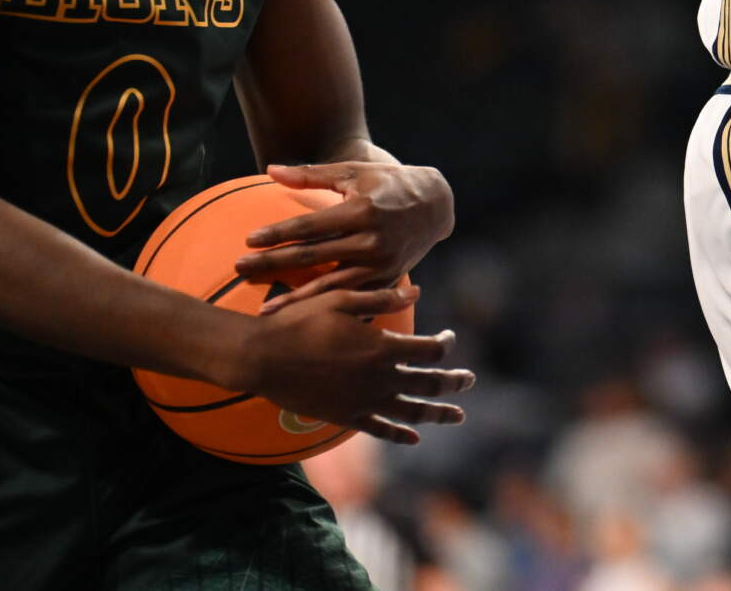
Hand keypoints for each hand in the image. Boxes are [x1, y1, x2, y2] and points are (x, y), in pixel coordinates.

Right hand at [236, 283, 474, 445]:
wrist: (261, 357)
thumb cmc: (299, 321)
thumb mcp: (341, 300)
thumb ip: (382, 298)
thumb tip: (418, 292)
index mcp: (382, 348)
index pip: (431, 350)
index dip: (446, 343)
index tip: (448, 336)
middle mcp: (378, 378)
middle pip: (430, 384)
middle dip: (454, 383)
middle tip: (469, 381)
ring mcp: (362, 401)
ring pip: (411, 412)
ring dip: (438, 414)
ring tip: (458, 416)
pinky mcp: (344, 417)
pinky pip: (379, 430)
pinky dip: (400, 435)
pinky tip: (415, 438)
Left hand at [241, 162, 454, 309]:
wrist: (436, 204)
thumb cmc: (388, 183)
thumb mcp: (354, 172)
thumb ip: (312, 174)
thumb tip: (270, 170)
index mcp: (362, 210)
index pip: (310, 226)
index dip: (277, 233)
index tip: (248, 241)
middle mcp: (372, 239)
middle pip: (312, 256)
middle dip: (272, 263)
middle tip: (239, 269)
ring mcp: (381, 263)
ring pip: (330, 285)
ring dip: (294, 298)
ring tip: (264, 309)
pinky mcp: (388, 280)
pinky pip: (353, 298)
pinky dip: (328, 308)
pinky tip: (305, 319)